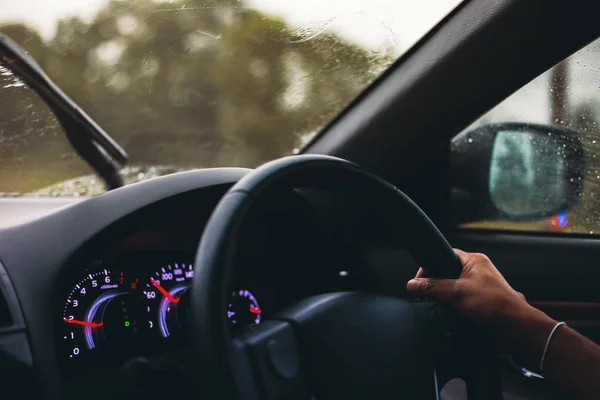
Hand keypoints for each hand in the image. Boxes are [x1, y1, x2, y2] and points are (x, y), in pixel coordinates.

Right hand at [407, 249, 537, 332]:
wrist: (514, 326)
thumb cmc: (492, 303)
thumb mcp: (456, 292)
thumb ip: (432, 287)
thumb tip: (412, 284)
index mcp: (474, 260)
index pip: (445, 254)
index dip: (430, 265)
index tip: (419, 280)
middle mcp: (478, 270)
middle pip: (448, 271)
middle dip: (437, 283)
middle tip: (428, 292)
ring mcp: (480, 285)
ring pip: (454, 286)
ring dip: (446, 295)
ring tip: (440, 303)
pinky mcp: (482, 300)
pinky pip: (461, 298)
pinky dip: (454, 304)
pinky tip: (450, 311)